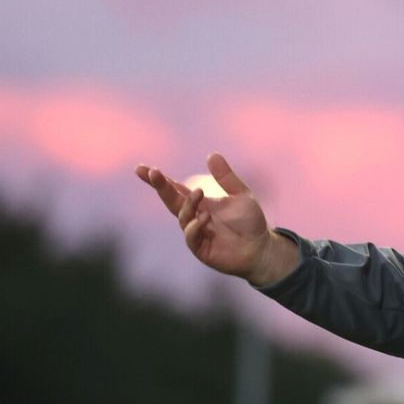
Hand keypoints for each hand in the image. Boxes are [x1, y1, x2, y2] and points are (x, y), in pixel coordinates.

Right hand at [134, 153, 296, 284]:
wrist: (262, 247)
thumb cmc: (250, 222)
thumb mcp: (241, 194)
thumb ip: (226, 177)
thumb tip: (212, 154)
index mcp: (199, 203)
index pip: (174, 189)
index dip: (158, 180)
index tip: (142, 169)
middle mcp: (193, 217)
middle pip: (171, 201)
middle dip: (161, 187)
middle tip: (154, 173)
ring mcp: (196, 233)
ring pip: (182, 217)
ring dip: (188, 204)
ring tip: (199, 192)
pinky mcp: (201, 249)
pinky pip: (191, 237)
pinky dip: (195, 226)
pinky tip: (204, 217)